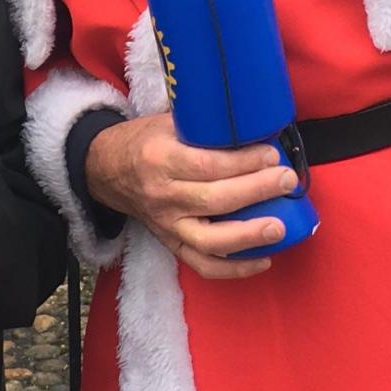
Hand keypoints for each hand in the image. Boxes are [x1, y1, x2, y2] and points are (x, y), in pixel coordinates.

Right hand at [85, 113, 296, 279]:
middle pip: (215, 201)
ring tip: (280, 227)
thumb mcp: (166, 122)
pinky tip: (264, 260)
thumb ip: (203, 126)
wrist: (103, 170)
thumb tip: (253, 124)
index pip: (208, 166)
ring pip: (210, 241)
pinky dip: (234, 269)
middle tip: (287, 180)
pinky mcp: (170, 244)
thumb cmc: (142, 141)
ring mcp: (166, 225)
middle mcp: (163, 196)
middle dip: (256, 191)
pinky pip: (203, 264)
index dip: (244, 162)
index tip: (272, 155)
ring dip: (249, 236)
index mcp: (160, 159)